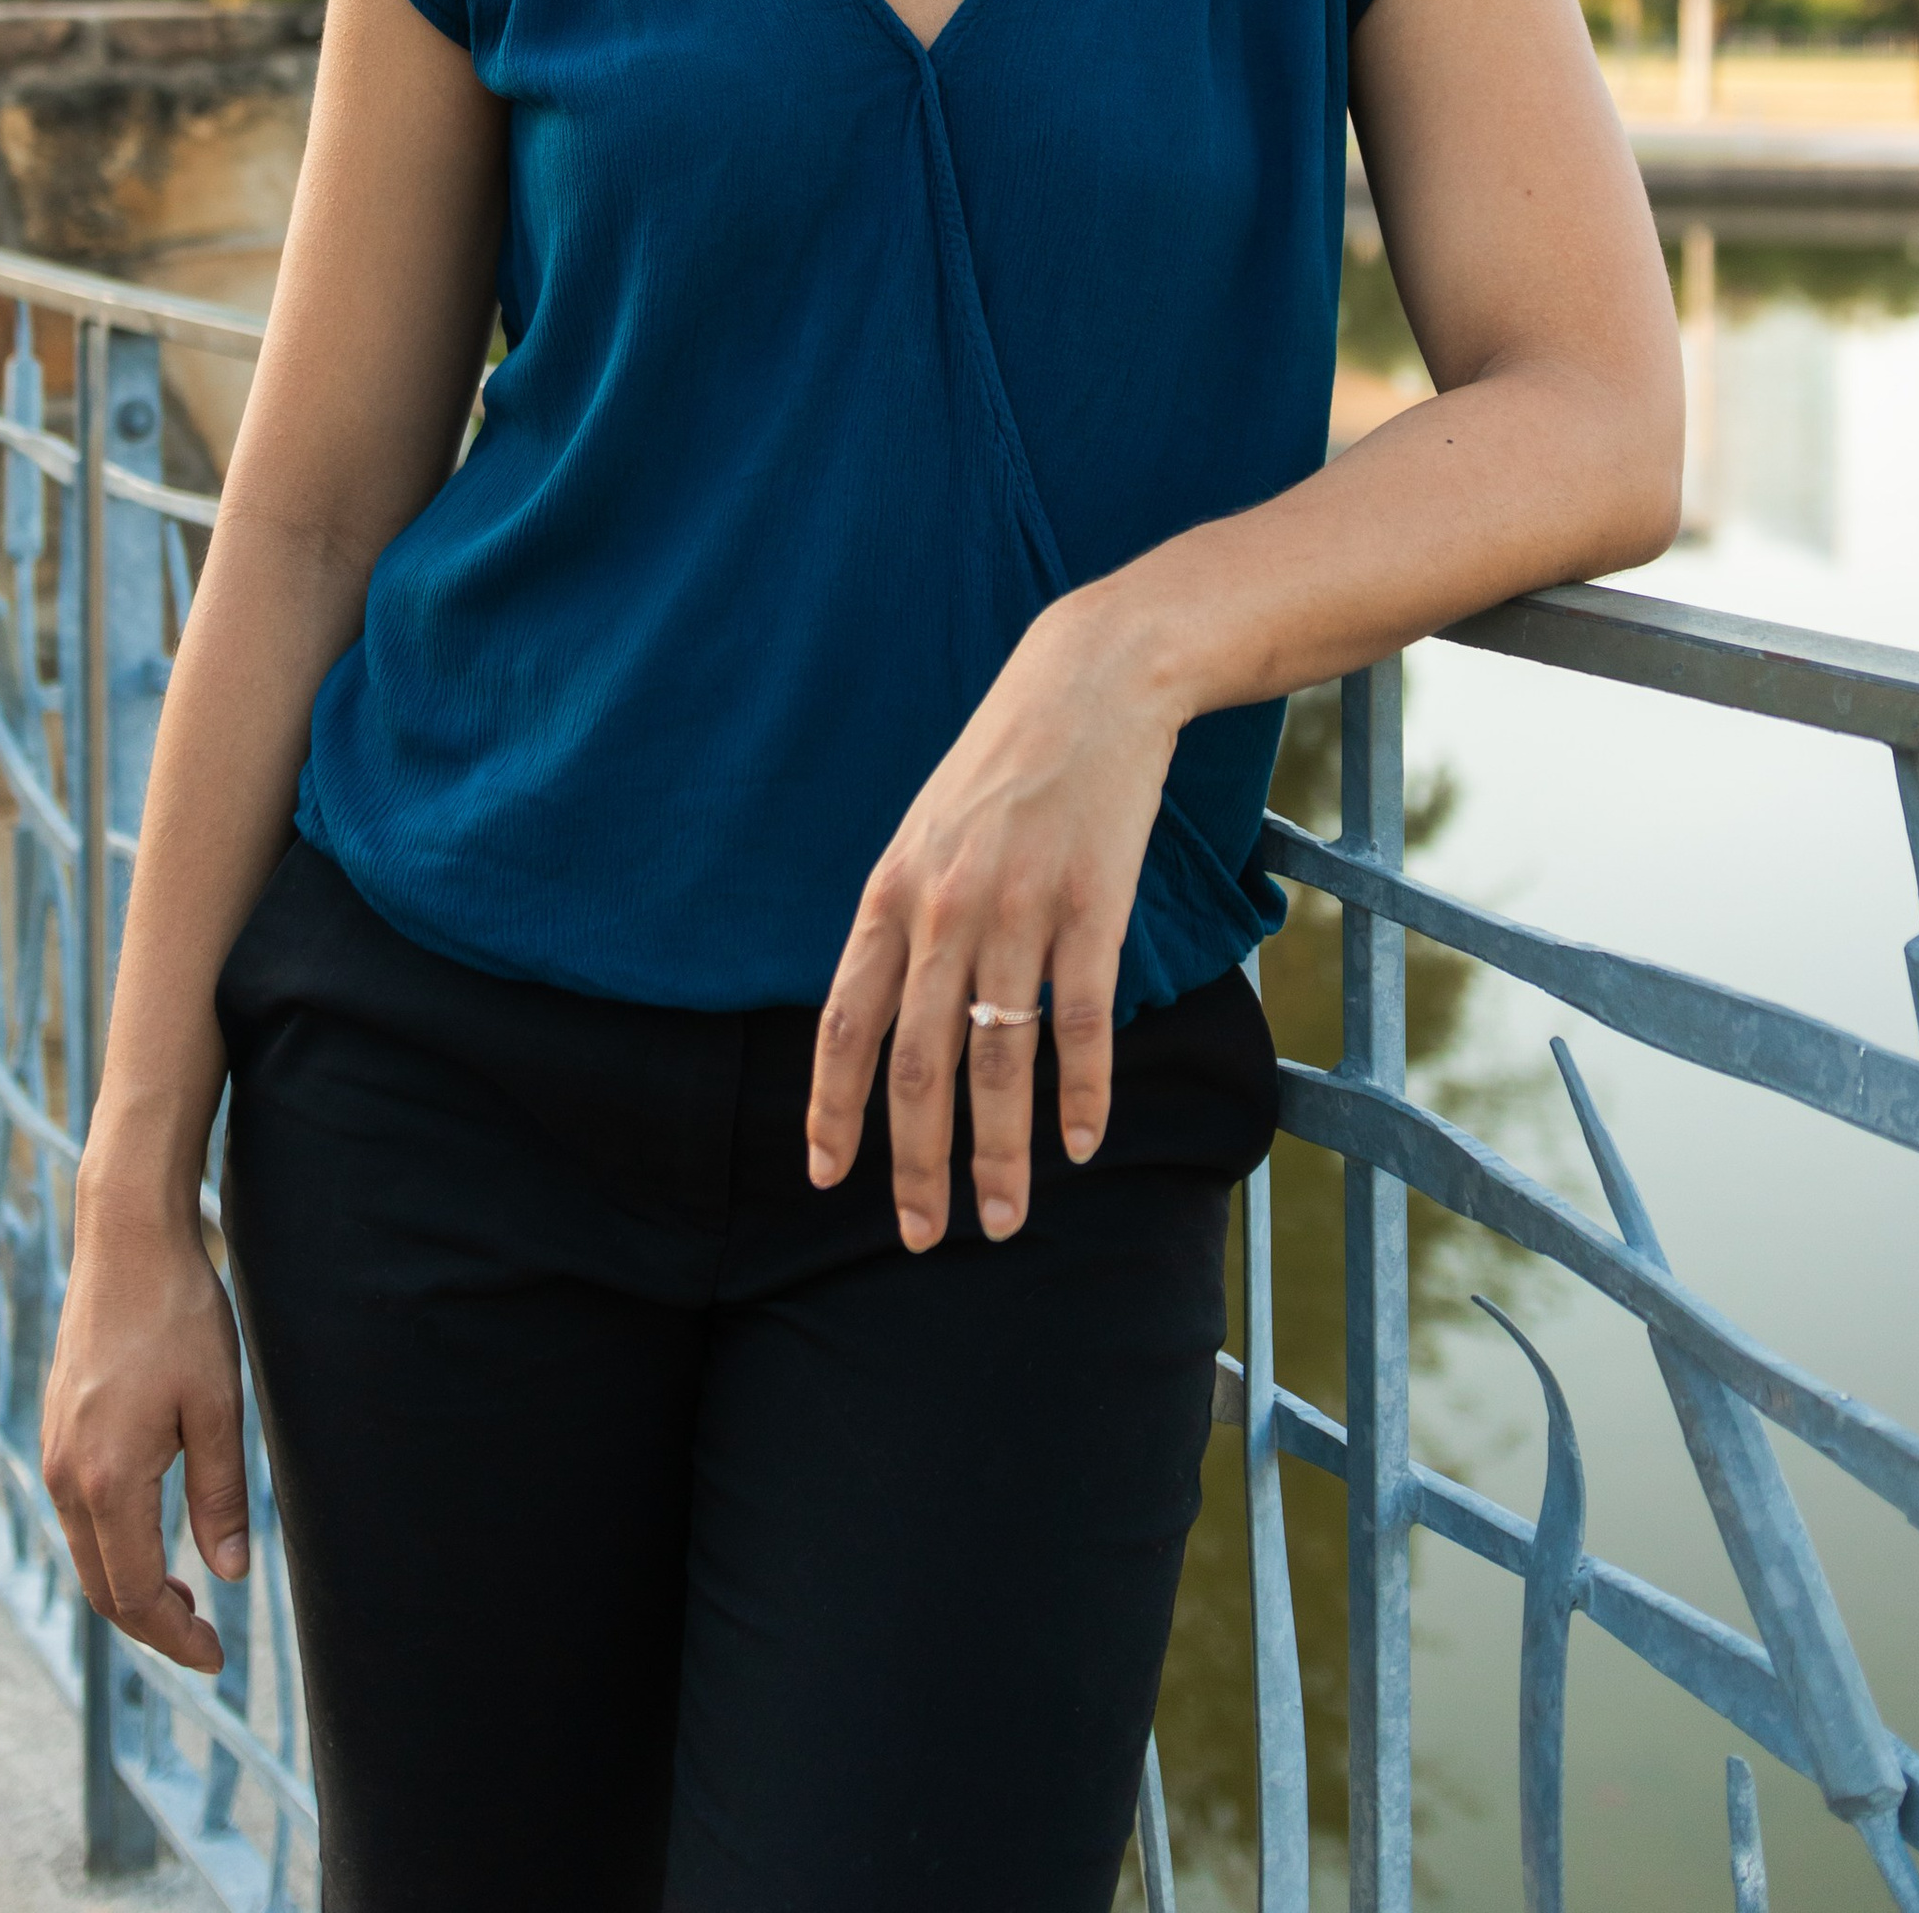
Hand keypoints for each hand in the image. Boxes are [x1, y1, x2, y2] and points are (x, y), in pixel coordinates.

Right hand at [42, 1192, 248, 1676]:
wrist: (126, 1239)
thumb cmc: (180, 1316)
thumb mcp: (216, 1407)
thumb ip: (220, 1496)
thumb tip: (230, 1573)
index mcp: (107, 1479)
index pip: (132, 1594)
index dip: (173, 1636)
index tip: (217, 1657)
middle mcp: (66, 1476)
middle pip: (100, 1585)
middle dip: (150, 1624)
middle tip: (204, 1640)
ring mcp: (54, 1450)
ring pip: (86, 1550)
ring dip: (130, 1584)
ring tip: (184, 1594)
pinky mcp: (57, 1428)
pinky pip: (78, 1512)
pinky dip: (112, 1544)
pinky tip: (151, 1534)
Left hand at [806, 592, 1177, 1248]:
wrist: (1089, 681)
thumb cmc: (1005, 763)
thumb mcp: (927, 832)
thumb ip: (904, 917)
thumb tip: (887, 1012)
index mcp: (890, 892)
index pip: (845, 1025)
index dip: (832, 1109)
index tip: (825, 1176)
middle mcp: (943, 909)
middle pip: (917, 1065)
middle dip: (915, 1164)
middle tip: (924, 1238)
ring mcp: (1019, 909)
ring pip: (998, 1062)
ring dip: (998, 1155)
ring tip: (1003, 1221)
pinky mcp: (1093, 906)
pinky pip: (1080, 1023)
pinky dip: (1081, 1094)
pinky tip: (1084, 1144)